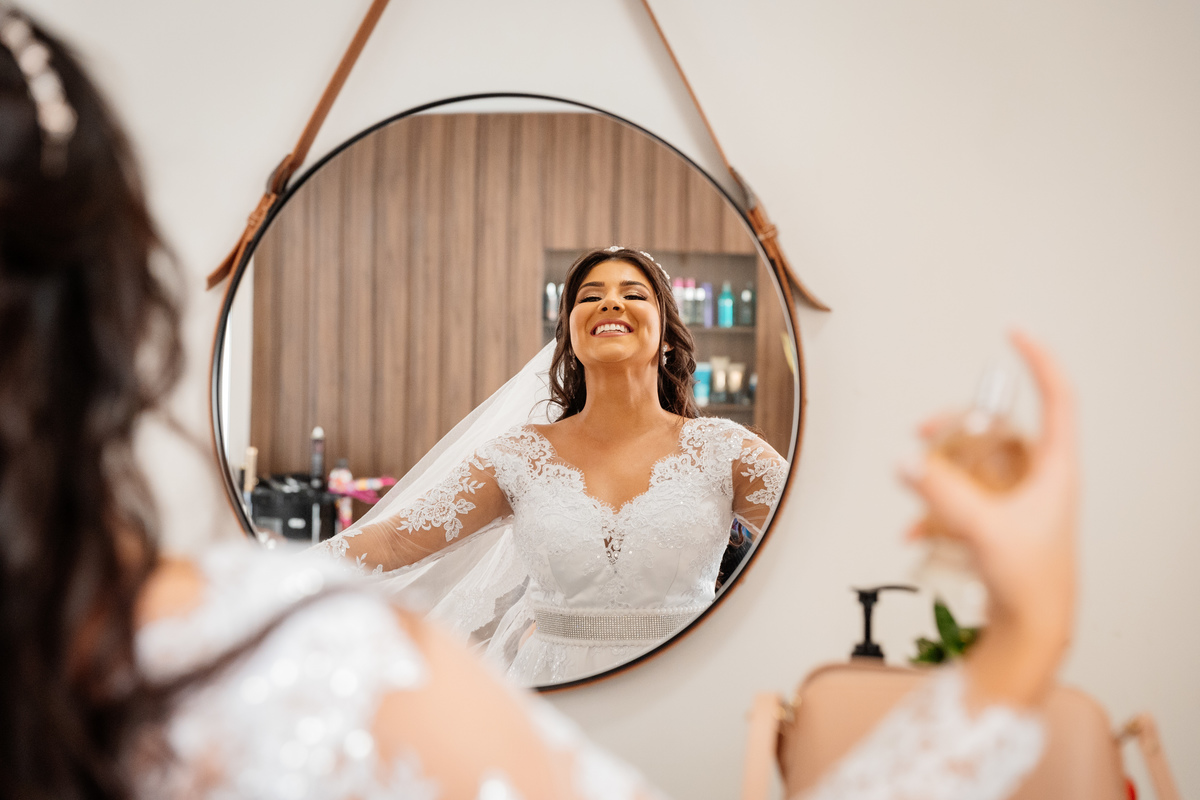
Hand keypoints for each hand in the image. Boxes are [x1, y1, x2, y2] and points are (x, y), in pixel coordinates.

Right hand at [901, 331, 1077, 707]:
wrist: (1032, 631)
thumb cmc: (1031, 583)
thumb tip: (907, 460)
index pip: (1058, 397)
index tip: (1015, 334)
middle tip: (926, 429)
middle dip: (957, 425)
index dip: (1039, 361)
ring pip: (978, 461)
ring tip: (917, 481)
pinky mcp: (1000, 520)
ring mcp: (1020, 499)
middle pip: (999, 428)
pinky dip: (938, 505)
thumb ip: (940, 493)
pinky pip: (964, 495)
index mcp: (1056, 468)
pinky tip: (918, 529)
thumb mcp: (983, 529)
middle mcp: (1040, 478)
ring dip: (943, 468)